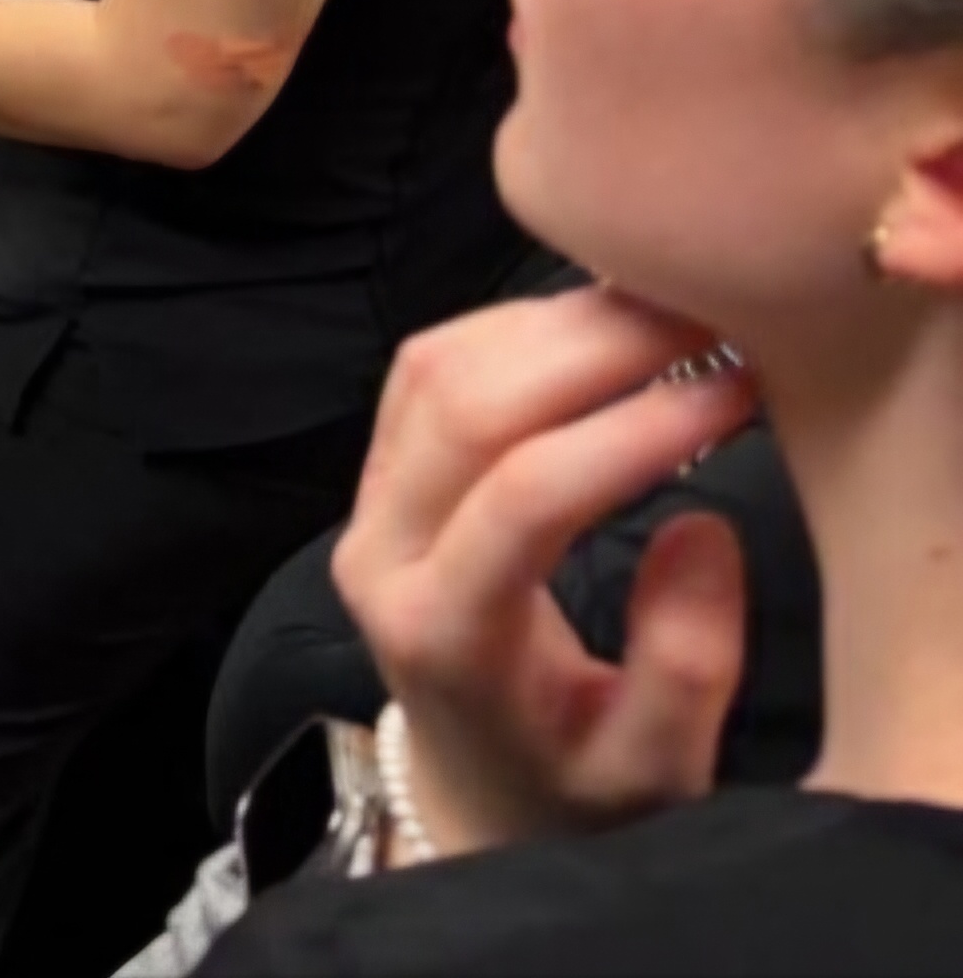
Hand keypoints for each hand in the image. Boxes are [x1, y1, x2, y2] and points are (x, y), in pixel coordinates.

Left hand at [333, 289, 759, 857]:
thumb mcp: (647, 770)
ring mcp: (366, 503)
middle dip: (591, 349)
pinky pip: (427, 368)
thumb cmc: (570, 785)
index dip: (629, 432)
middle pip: (465, 408)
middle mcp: (380, 554)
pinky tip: (598, 324)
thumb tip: (704, 527)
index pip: (523, 501)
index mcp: (444, 635)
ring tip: (669, 311)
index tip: (731, 392)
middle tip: (707, 320)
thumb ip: (683, 667)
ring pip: (436, 369)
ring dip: (551, 324)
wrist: (473, 784)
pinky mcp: (379, 471)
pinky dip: (514, 329)